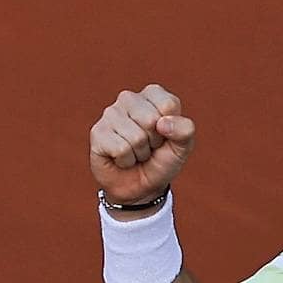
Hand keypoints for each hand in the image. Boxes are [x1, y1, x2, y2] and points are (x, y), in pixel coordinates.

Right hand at [89, 84, 195, 203]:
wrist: (141, 186)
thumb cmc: (162, 160)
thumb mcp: (183, 146)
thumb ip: (185, 130)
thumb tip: (162, 123)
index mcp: (153, 95)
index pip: (168, 104)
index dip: (171, 128)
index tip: (165, 136)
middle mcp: (129, 98)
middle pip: (151, 120)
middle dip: (154, 142)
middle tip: (149, 146)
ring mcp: (110, 113)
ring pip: (136, 137)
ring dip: (140, 153)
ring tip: (136, 152)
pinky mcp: (97, 132)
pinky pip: (120, 149)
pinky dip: (126, 161)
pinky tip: (121, 158)